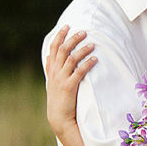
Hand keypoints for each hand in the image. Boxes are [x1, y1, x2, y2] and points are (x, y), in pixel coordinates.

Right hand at [45, 26, 96, 145]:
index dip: (59, 36)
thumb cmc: (59, 100)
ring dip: (81, 50)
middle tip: (83, 31)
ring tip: (92, 44)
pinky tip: (95, 59)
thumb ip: (53, 69)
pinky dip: (87, 64)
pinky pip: (78, 72)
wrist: (59, 119)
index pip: (52, 48)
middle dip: (72, 39)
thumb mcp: (52, 83)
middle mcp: (55, 73)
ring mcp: (61, 80)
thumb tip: (52, 57)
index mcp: (51, 70)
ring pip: (70, 59)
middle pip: (62, 50)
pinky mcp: (69, 87)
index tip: (66, 26)